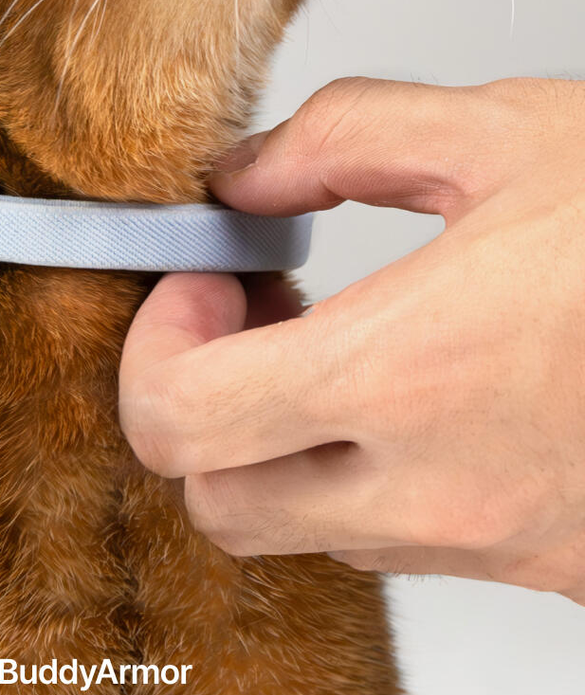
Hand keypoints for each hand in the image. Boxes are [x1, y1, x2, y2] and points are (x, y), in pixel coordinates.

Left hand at [119, 77, 584, 603]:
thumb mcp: (506, 132)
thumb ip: (342, 138)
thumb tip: (243, 177)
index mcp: (409, 372)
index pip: (181, 420)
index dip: (158, 342)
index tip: (203, 277)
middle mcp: (437, 485)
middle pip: (217, 499)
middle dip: (200, 401)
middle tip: (248, 311)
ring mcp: (487, 541)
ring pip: (299, 528)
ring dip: (278, 438)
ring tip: (333, 338)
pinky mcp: (537, 562)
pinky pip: (392, 541)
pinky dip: (359, 471)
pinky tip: (409, 388)